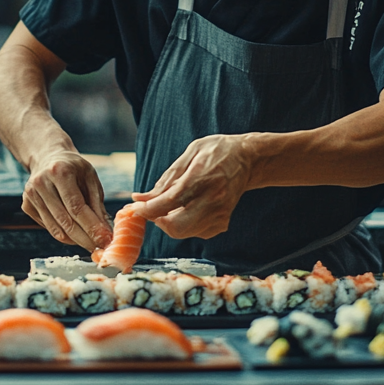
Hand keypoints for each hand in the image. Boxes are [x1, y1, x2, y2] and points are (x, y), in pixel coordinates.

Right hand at [23, 151, 111, 251]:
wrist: (47, 157)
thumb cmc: (73, 168)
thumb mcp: (90, 177)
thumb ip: (97, 202)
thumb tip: (104, 230)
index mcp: (60, 172)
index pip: (76, 207)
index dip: (92, 226)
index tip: (105, 240)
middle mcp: (41, 183)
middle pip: (65, 221)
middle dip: (85, 238)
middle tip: (100, 249)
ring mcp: (31, 195)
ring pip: (56, 228)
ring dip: (75, 240)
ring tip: (90, 244)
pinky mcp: (26, 205)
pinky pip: (48, 227)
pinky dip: (63, 235)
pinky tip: (75, 235)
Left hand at [130, 134, 256, 239]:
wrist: (248, 159)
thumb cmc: (217, 152)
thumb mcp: (190, 154)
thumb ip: (166, 179)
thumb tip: (141, 198)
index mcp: (202, 178)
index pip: (168, 202)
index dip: (147, 209)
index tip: (135, 208)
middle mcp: (213, 199)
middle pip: (175, 226)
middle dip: (157, 221)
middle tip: (152, 209)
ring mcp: (220, 213)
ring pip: (184, 232)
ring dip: (170, 222)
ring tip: (170, 206)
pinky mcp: (223, 222)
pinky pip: (196, 232)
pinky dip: (185, 225)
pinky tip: (187, 209)